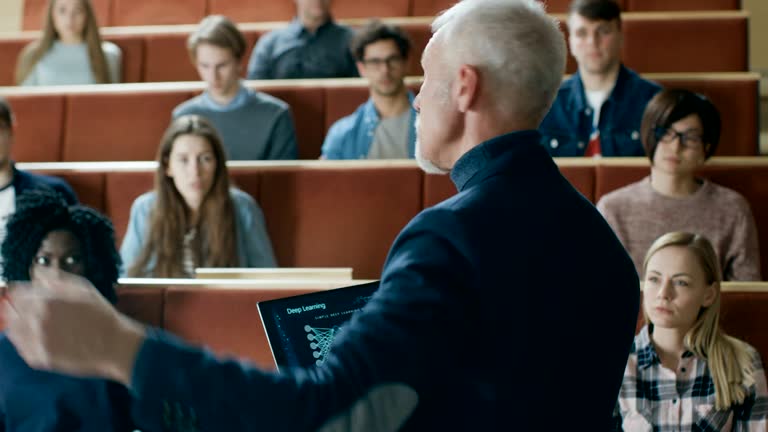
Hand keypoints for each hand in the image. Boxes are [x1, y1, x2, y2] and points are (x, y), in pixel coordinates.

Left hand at [3, 271, 145, 385]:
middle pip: (9, 310)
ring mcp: (35, 340)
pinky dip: (27, 341)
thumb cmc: (101, 315)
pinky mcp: (38, 358)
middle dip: (19, 308)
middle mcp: (36, 320)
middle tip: (36, 312)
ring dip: (21, 325)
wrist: (113, 345)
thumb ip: (55, 278)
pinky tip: (45, 338)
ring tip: (41, 326)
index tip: (27, 295)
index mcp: (46, 299)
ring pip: (12, 329)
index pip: (15, 292)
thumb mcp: (83, 287)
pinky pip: (21, 347)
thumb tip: (35, 273)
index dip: (21, 292)